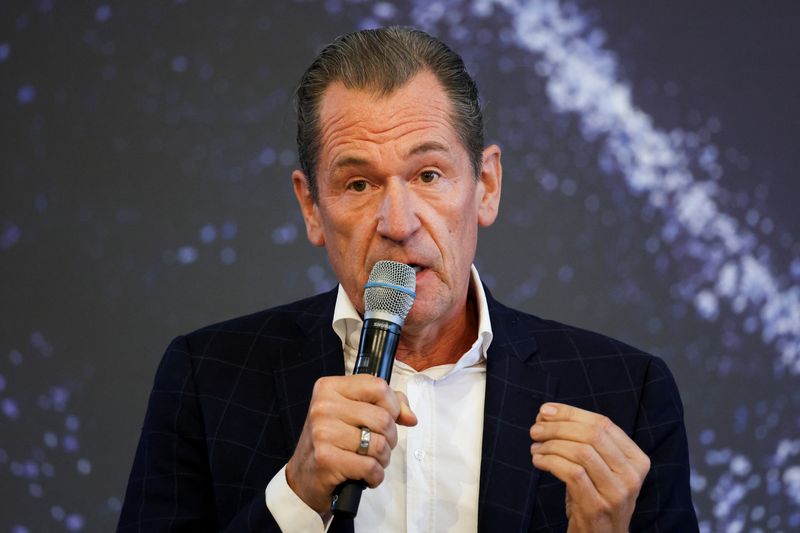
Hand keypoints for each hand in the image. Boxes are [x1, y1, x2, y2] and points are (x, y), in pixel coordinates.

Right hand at [286, 374, 416, 513]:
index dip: (393, 405)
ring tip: (372, 460)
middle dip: (390, 437)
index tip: (390, 417)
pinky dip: (375, 475)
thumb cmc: (333, 441)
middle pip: (383, 418)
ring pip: (379, 444)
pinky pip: (370, 466)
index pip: (378, 386)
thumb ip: (385, 405)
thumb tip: (410, 417)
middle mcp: (323, 406)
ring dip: (383, 458)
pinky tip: (365, 475)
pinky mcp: (326, 459)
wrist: (304, 476)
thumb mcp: (353, 413)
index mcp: (329, 387)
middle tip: (379, 445)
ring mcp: (322, 432)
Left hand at [530, 403, 649, 532]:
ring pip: (581, 452)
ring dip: (551, 445)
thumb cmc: (597, 497)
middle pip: (592, 435)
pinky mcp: (597, 507)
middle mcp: (631, 475)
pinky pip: (571, 473)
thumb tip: (548, 413)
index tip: (545, 411)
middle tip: (536, 429)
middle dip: (558, 427)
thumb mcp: (602, 468)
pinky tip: (539, 461)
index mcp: (636, 459)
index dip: (571, 413)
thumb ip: (585, 441)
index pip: (603, 423)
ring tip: (536, 447)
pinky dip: (550, 462)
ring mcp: (616, 493)